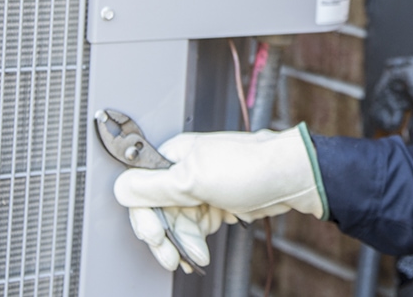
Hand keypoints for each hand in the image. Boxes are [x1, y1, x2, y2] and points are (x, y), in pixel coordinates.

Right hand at [114, 123, 327, 270]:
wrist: (292, 179)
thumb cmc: (252, 168)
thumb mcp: (194, 178)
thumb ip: (153, 186)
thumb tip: (120, 187)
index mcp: (173, 156)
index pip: (141, 190)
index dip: (145, 218)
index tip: (155, 237)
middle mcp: (184, 170)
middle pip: (158, 211)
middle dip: (167, 237)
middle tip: (172, 257)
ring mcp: (200, 188)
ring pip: (177, 222)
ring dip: (184, 243)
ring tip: (194, 256)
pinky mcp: (215, 202)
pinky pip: (195, 227)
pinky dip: (196, 241)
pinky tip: (200, 251)